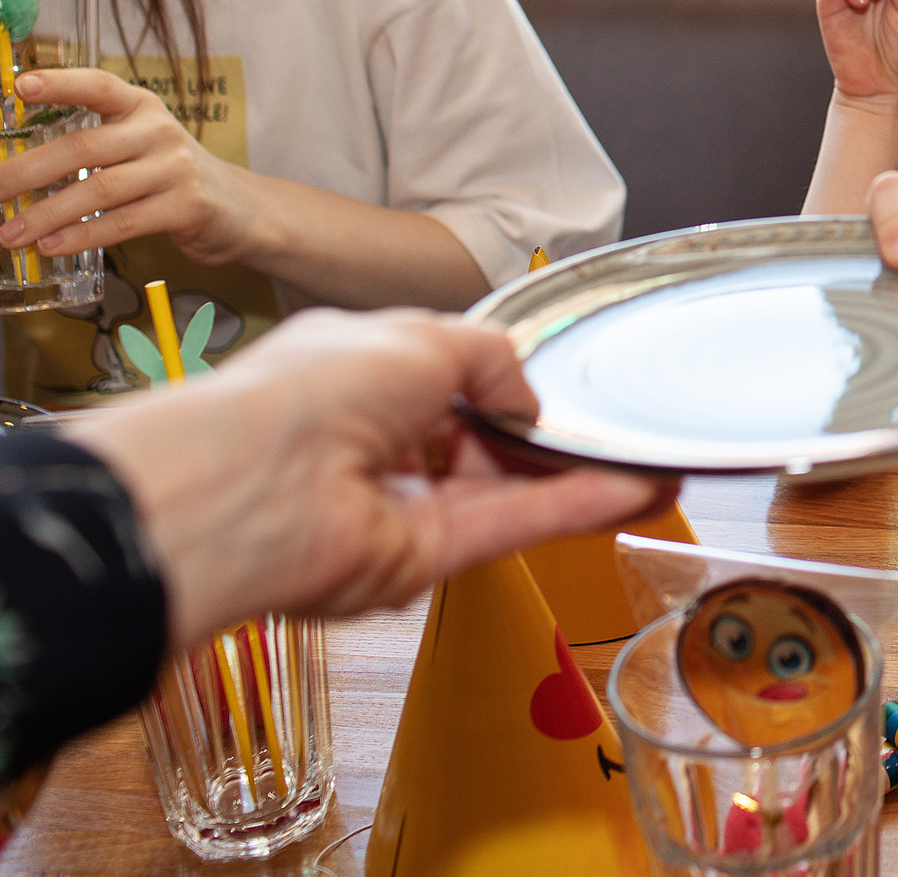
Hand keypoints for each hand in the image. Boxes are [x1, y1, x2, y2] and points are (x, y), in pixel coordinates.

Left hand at [0, 66, 252, 266]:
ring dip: (46, 214)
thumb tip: (12, 169)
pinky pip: (123, 223)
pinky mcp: (186, 207)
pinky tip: (51, 247)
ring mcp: (175, 169)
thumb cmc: (170, 175)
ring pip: (98, 189)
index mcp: (141, 107)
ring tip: (10, 233)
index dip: (59, 83)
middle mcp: (158, 131)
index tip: (19, 86)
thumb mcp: (139, 144)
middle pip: (83, 146)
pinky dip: (81, 236)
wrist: (239, 208)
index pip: (98, 85)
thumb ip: (92, 144)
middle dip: (25, 170)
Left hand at [63, 308, 668, 651]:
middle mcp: (375, 446)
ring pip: (506, 492)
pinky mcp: (420, 560)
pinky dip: (571, 509)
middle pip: (483, 446)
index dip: (508, 387)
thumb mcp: (418, 336)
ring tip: (650, 465)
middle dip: (551, 440)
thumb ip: (490, 359)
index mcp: (359, 378)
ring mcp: (398, 507)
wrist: (246, 489)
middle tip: (620, 431)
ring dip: (579, 479)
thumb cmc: (299, 397)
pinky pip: (509, 528)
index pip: (450, 382)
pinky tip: (628, 492)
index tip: (566, 390)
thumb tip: (526, 394)